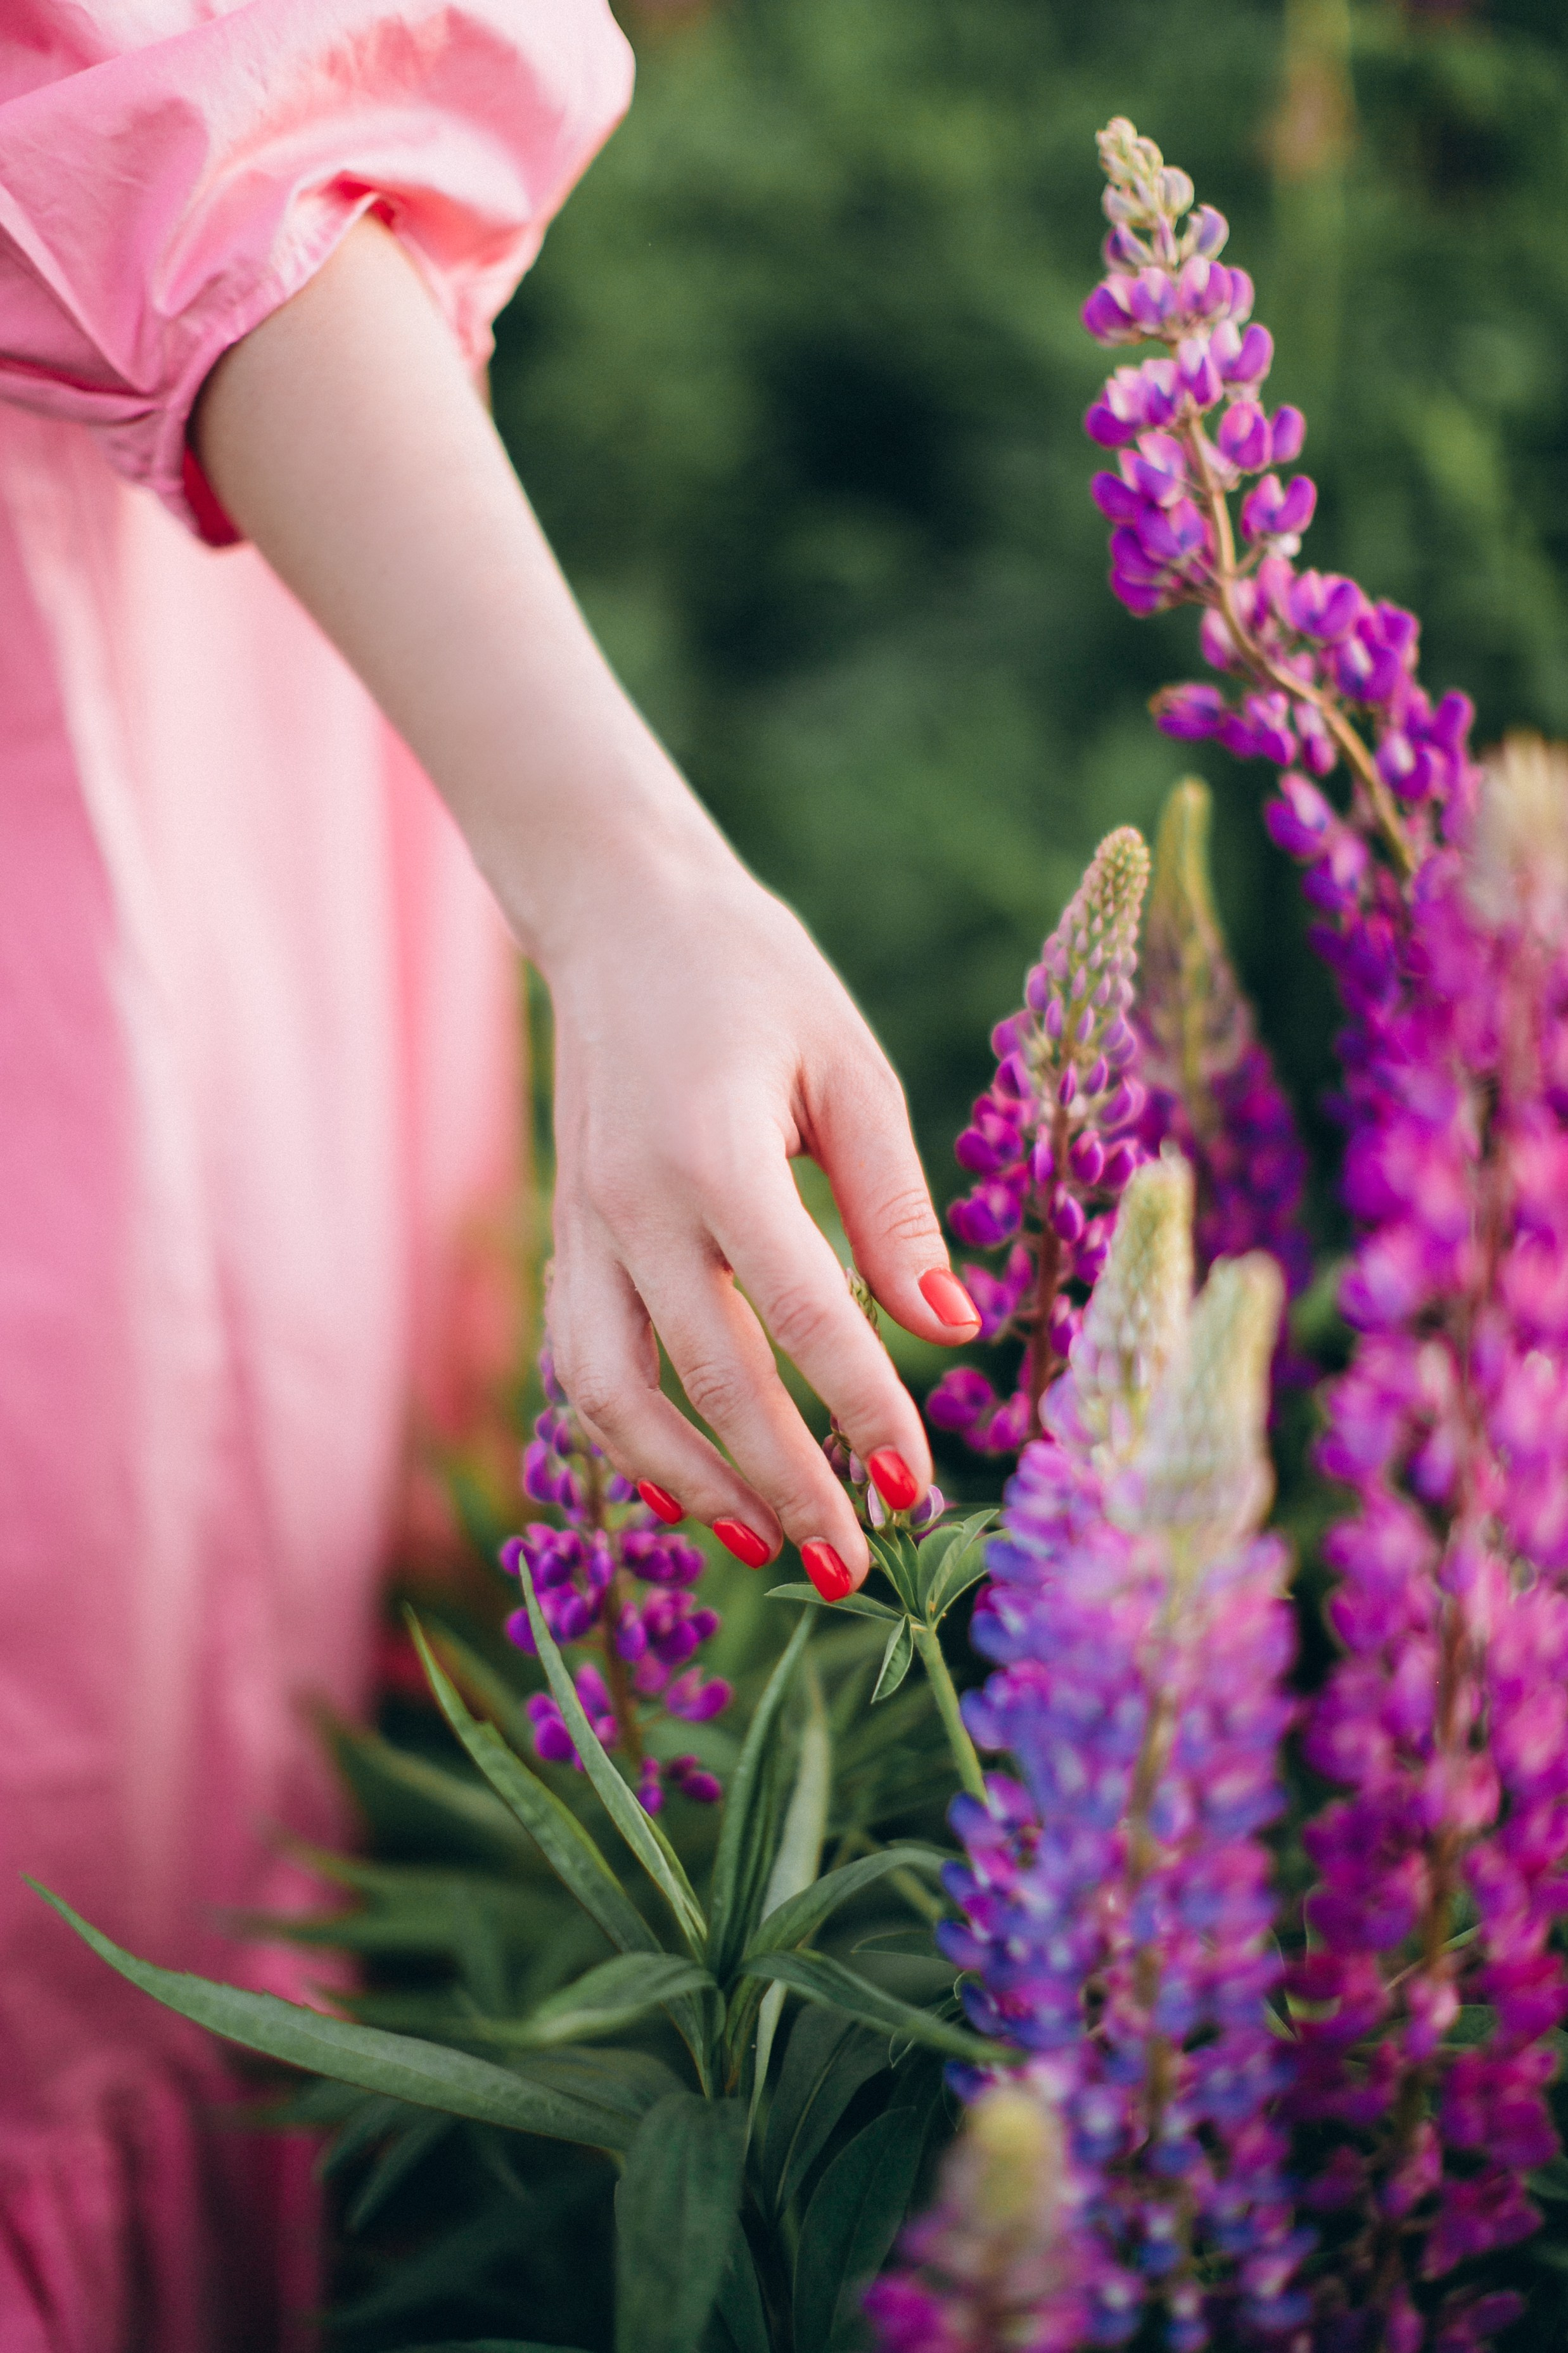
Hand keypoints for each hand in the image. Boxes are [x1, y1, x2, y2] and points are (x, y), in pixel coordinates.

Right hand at [192, 216, 978, 1590]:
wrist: (617, 913)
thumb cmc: (756, 977)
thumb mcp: (850, 1066)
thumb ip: (895, 1202)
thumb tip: (950, 1327)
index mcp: (714, 1155)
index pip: (803, 1318)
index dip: (861, 1411)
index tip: (913, 1487)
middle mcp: (631, 1206)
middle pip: (710, 1383)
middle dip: (784, 1485)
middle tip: (851, 1566)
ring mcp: (583, 1227)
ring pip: (616, 1397)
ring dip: (690, 1483)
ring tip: (763, 1548)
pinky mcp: (566, 1237)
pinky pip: (582, 1363)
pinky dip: (627, 1439)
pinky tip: (684, 1486)